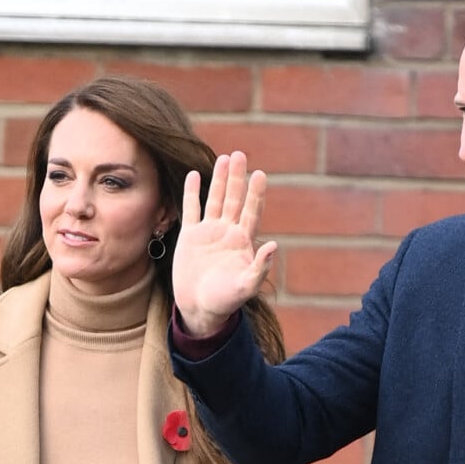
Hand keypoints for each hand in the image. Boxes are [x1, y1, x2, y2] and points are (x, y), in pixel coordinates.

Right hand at [172, 151, 276, 336]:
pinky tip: (195, 175)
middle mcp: (228, 231)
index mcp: (243, 240)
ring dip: (219, 179)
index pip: (251, 211)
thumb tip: (274, 245)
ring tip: (223, 158)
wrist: (200, 308)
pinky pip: (191, 209)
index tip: (259, 174)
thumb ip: (260, 267)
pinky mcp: (190, 236)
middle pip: (234, 198)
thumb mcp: (246, 286)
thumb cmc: (226, 300)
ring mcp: (209, 231)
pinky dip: (192, 192)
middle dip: (237, 177)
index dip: (256, 193)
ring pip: (215, 199)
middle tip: (239, 154)